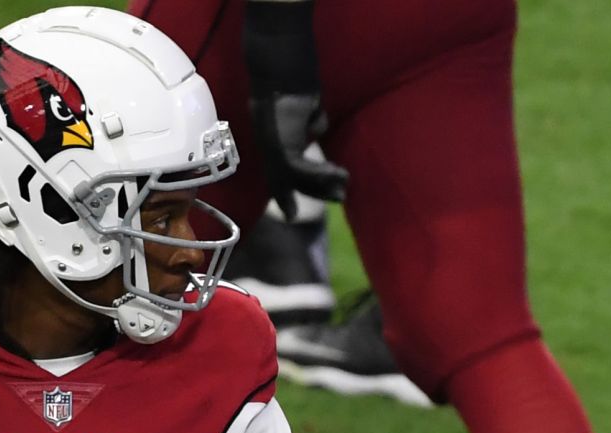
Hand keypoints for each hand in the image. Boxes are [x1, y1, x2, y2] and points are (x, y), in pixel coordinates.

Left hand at [242, 0, 347, 217]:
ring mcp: (271, 134)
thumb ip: (307, 115)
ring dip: (319, 185)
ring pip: (292, 173)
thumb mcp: (301, 94)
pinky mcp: (279, 133)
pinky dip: (317, 174)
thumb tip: (316, 132)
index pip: (277, 165)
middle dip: (308, 191)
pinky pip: (297, 165)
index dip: (285, 190)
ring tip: (343, 187)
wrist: (274, 42)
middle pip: (283, 173)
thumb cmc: (286, 59)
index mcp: (268, 125)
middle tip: (338, 198)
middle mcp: (266, 133)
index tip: (292, 212)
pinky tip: (337, 173)